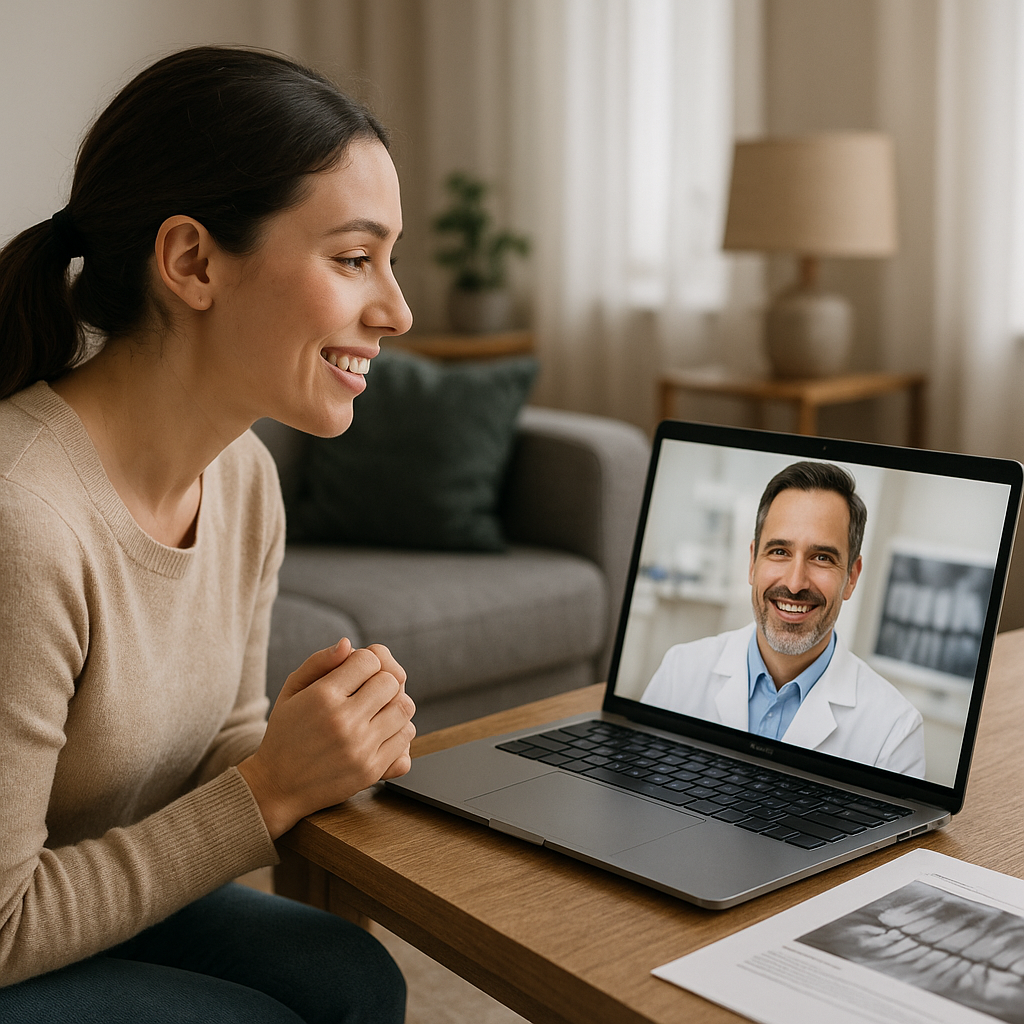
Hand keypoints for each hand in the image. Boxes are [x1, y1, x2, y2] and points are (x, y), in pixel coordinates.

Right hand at [238, 638, 415, 837]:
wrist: (277, 787)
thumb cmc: (285, 733)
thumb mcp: (291, 691)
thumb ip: (319, 662)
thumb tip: (348, 644)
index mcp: (322, 697)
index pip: (369, 660)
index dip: (364, 663)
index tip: (354, 674)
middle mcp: (343, 721)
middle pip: (391, 682)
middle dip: (381, 682)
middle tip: (368, 692)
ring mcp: (360, 748)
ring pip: (404, 708)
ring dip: (394, 705)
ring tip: (377, 711)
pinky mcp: (371, 770)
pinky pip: (406, 738)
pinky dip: (398, 731)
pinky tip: (380, 732)